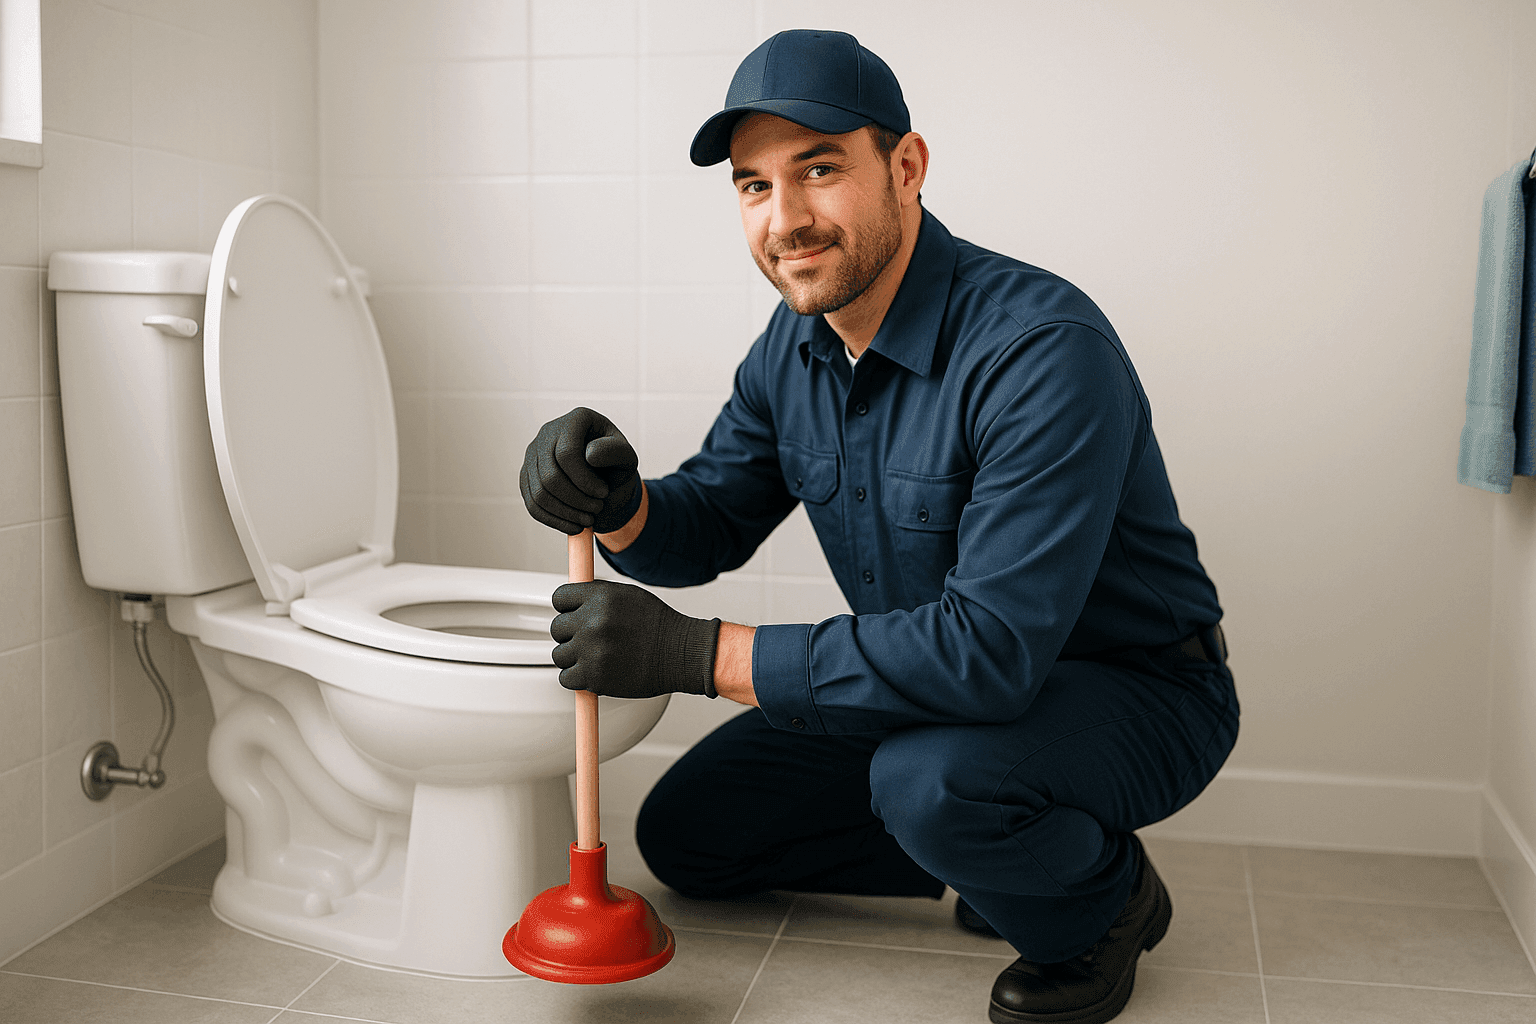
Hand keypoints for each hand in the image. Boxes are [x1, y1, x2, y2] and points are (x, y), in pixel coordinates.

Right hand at [520, 408, 640, 534]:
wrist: (605, 476)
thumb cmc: (616, 464)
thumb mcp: (626, 457)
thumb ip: (615, 452)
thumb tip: (590, 455)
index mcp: (575, 420)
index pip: (567, 453)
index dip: (585, 480)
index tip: (604, 493)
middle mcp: (548, 432)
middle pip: (550, 476)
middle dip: (576, 500)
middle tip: (597, 509)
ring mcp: (533, 455)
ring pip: (540, 493)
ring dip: (566, 513)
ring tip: (589, 519)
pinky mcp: (527, 476)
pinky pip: (532, 505)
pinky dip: (554, 521)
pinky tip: (574, 527)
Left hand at [551, 581, 720, 698]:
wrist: (680, 654)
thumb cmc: (658, 625)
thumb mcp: (628, 595)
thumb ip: (597, 596)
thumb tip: (572, 601)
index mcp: (600, 596)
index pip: (560, 598)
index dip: (567, 608)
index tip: (575, 616)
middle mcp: (593, 621)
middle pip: (556, 628)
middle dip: (570, 634)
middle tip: (589, 640)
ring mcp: (591, 650)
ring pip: (559, 655)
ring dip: (573, 658)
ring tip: (596, 657)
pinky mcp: (594, 676)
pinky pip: (566, 678)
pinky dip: (578, 679)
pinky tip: (595, 672)